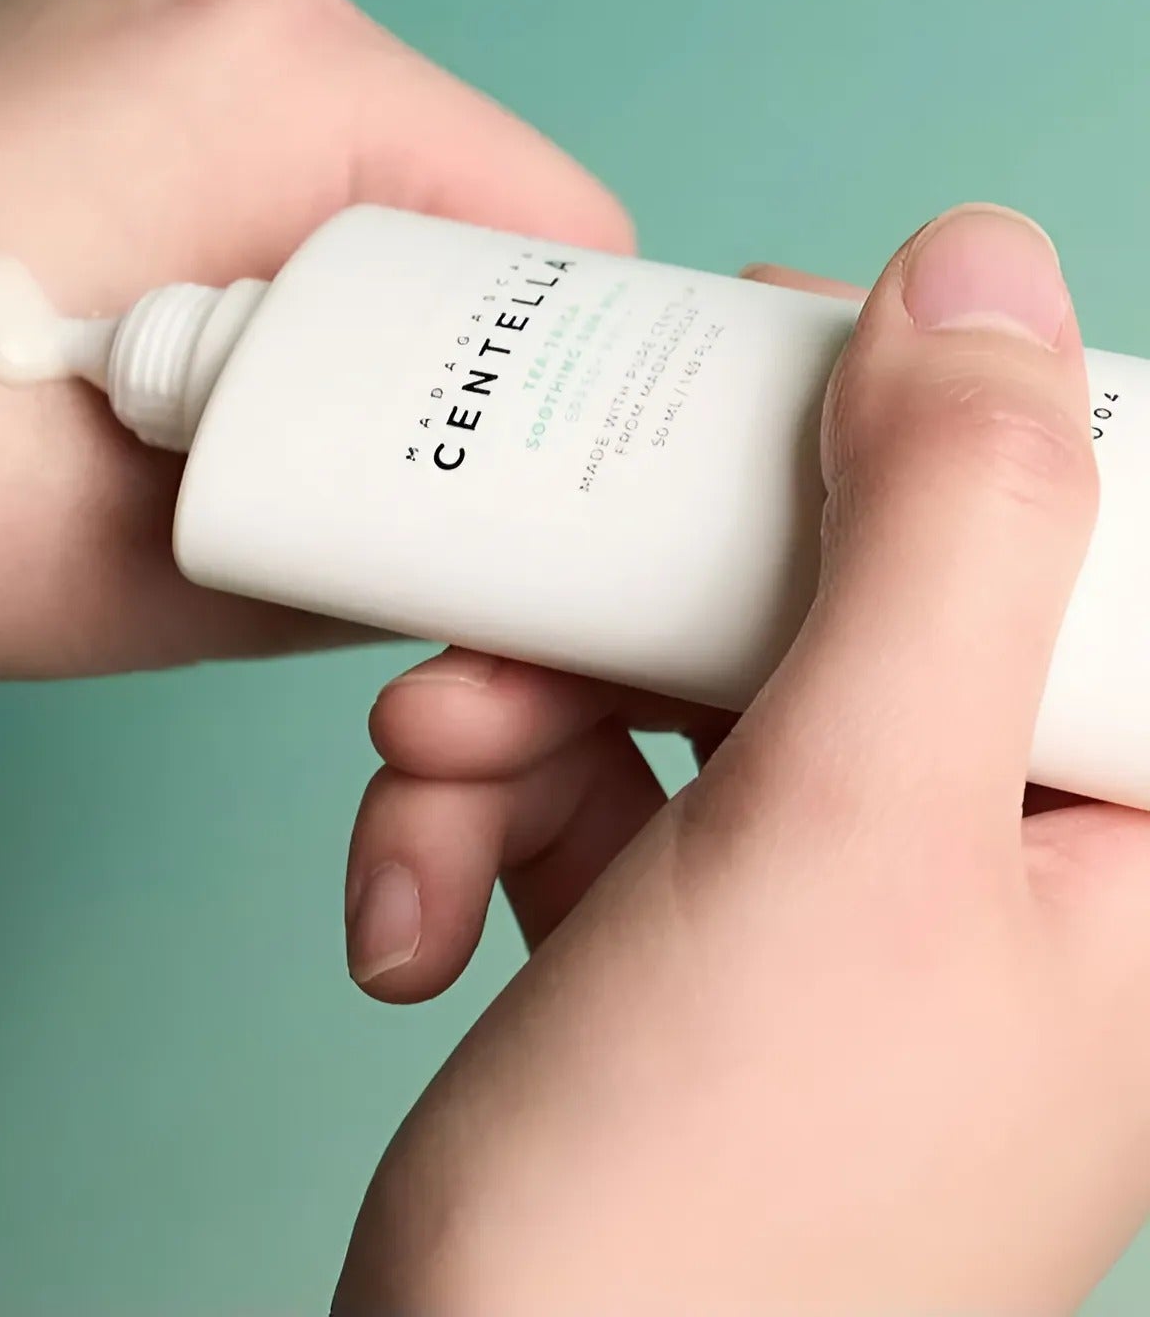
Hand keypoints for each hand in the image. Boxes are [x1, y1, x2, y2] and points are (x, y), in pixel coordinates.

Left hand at [0, 0, 627, 695]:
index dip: (576, 373)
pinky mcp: (26, 58)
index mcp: (278, 65)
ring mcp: (99, 6)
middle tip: (390, 490)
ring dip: (330, 315)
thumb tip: (460, 548)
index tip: (542, 484)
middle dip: (442, 349)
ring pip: (323, 176)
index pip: (551, 217)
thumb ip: (384, 546)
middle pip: (437, 190)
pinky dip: (231, 266)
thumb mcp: (195, 571)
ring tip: (240, 443)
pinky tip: (149, 373)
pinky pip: (212, 157)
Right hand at [337, 207, 1149, 1311]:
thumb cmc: (712, 1212)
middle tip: (522, 563)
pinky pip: (583, 789)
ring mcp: (824, 905)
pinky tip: (404, 902)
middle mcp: (989, 865)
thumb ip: (948, 535)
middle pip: (828, 592)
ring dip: (511, 704)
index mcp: (1118, 840)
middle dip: (630, 588)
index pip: (1071, 538)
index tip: (757, 372)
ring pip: (672, 681)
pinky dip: (473, 810)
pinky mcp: (678, 934)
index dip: (914, 422)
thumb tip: (985, 269)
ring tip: (420, 773)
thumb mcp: (849, 829)